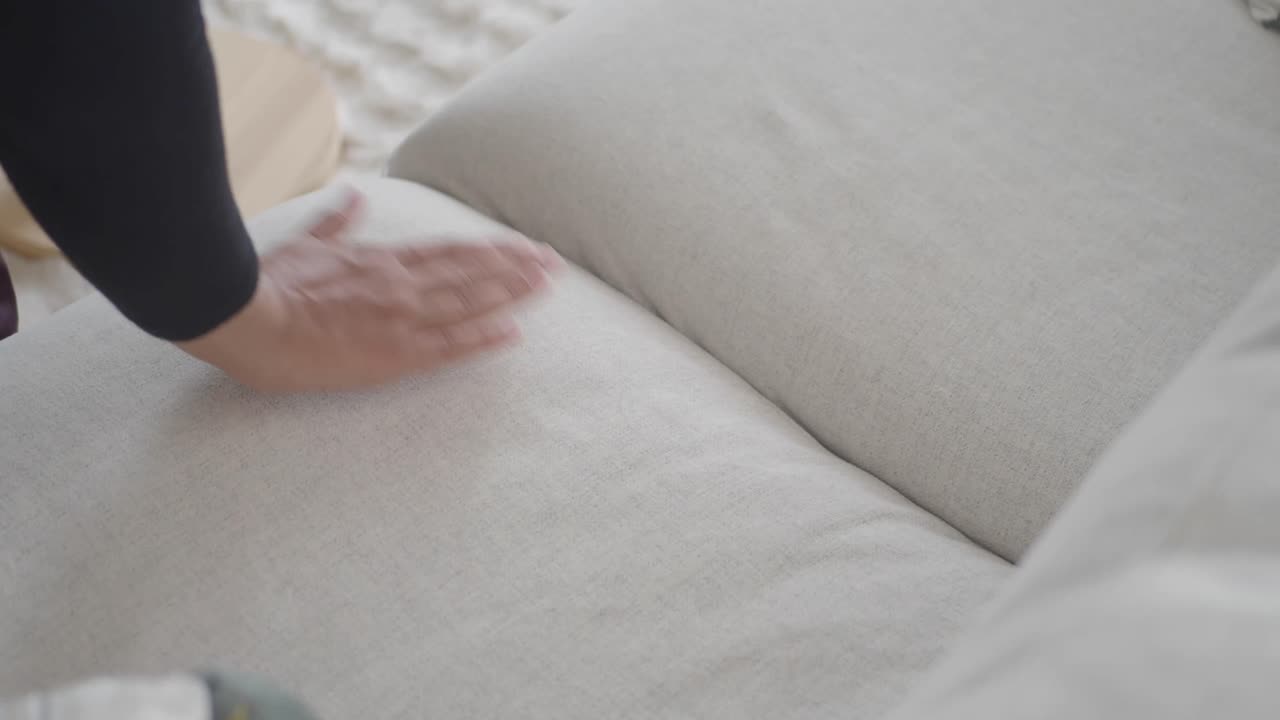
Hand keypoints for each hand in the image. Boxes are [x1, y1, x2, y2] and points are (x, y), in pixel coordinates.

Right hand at [179, 191, 561, 391]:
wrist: (247, 319)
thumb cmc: (266, 284)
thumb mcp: (304, 243)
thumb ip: (335, 222)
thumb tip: (352, 197)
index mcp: (381, 262)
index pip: (450, 252)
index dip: (490, 250)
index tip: (522, 247)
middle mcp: (401, 285)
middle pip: (471, 272)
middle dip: (516, 268)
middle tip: (554, 263)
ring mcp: (401, 318)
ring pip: (469, 302)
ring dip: (512, 293)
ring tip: (547, 286)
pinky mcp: (393, 354)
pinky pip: (449, 346)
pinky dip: (483, 338)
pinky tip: (513, 333)